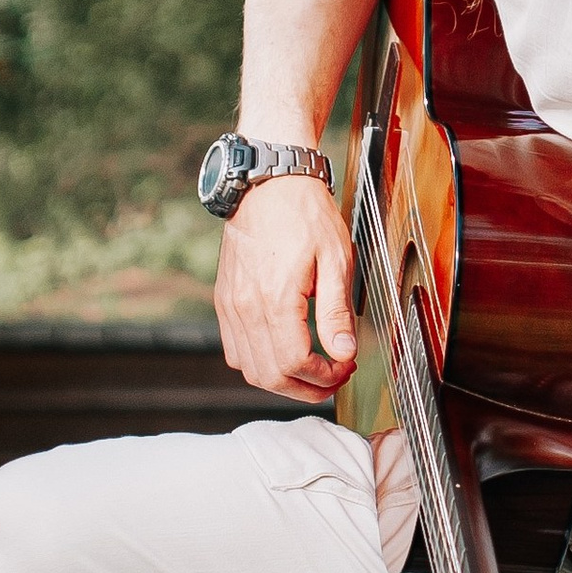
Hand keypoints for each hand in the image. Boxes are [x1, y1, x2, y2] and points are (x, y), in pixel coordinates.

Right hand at [215, 175, 358, 396]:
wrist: (268, 184)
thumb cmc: (305, 214)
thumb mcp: (335, 259)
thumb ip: (337, 311)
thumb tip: (344, 352)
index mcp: (275, 298)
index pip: (296, 363)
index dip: (325, 376)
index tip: (346, 365)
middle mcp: (245, 307)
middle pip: (271, 376)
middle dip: (307, 388)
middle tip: (335, 376)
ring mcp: (230, 306)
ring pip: (250, 370)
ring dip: (284, 380)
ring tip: (314, 368)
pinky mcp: (225, 301)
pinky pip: (236, 351)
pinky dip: (261, 363)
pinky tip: (286, 352)